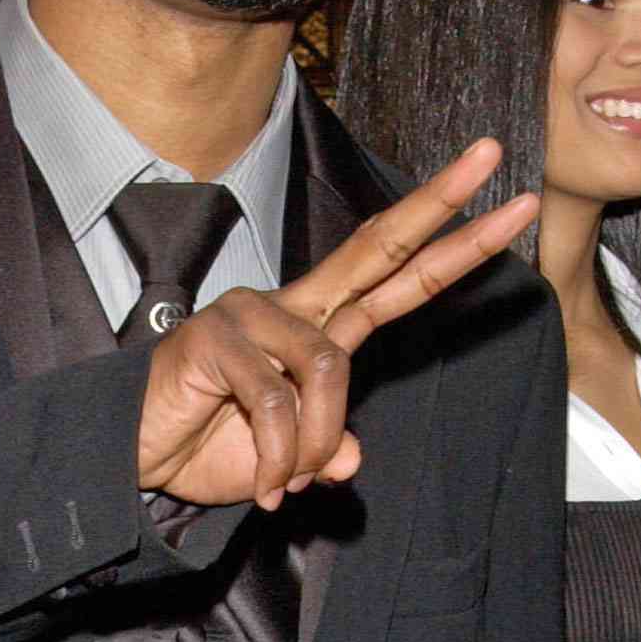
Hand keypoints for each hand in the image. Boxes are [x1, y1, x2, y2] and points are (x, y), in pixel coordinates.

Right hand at [137, 141, 533, 509]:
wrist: (131, 459)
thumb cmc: (209, 448)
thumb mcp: (288, 462)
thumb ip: (325, 451)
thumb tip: (350, 458)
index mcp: (319, 325)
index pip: (397, 275)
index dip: (452, 243)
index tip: (509, 204)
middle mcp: (293, 307)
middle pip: (379, 247)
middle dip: (440, 206)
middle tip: (491, 157)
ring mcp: (252, 315)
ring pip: (327, 371)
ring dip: (313, 442)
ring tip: (285, 483)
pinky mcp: (213, 338)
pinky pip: (275, 403)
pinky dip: (278, 456)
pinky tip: (264, 485)